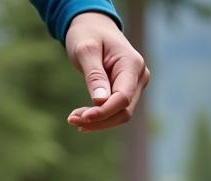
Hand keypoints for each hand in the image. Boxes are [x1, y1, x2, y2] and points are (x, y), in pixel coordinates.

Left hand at [65, 12, 149, 131]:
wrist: (93, 28)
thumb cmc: (88, 35)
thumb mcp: (86, 51)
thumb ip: (94, 75)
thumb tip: (100, 101)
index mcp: (132, 64)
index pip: (123, 98)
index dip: (103, 112)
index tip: (81, 118)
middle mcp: (139, 76)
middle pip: (123, 111)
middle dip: (98, 120)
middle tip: (71, 119)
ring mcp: (135, 85)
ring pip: (120, 115)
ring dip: (97, 122)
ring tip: (73, 119)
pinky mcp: (126, 92)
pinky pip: (115, 112)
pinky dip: (99, 118)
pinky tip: (81, 119)